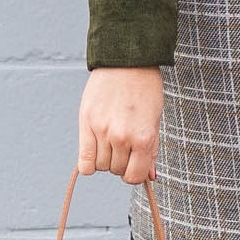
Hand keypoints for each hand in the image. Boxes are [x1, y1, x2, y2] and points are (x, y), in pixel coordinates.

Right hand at [78, 67, 163, 183]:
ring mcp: (102, 130)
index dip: (135, 174)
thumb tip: (151, 177)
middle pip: (117, 170)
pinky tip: (94, 152)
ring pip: (101, 166)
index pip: (135, 176)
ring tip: (110, 142)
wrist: (127, 62)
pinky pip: (84, 160)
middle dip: (121, 163)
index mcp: (144, 138)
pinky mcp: (86, 123)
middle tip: (123, 146)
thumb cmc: (145, 90)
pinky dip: (88, 164)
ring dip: (105, 159)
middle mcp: (122, 137)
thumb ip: (151, 151)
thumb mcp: (155, 120)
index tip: (134, 165)